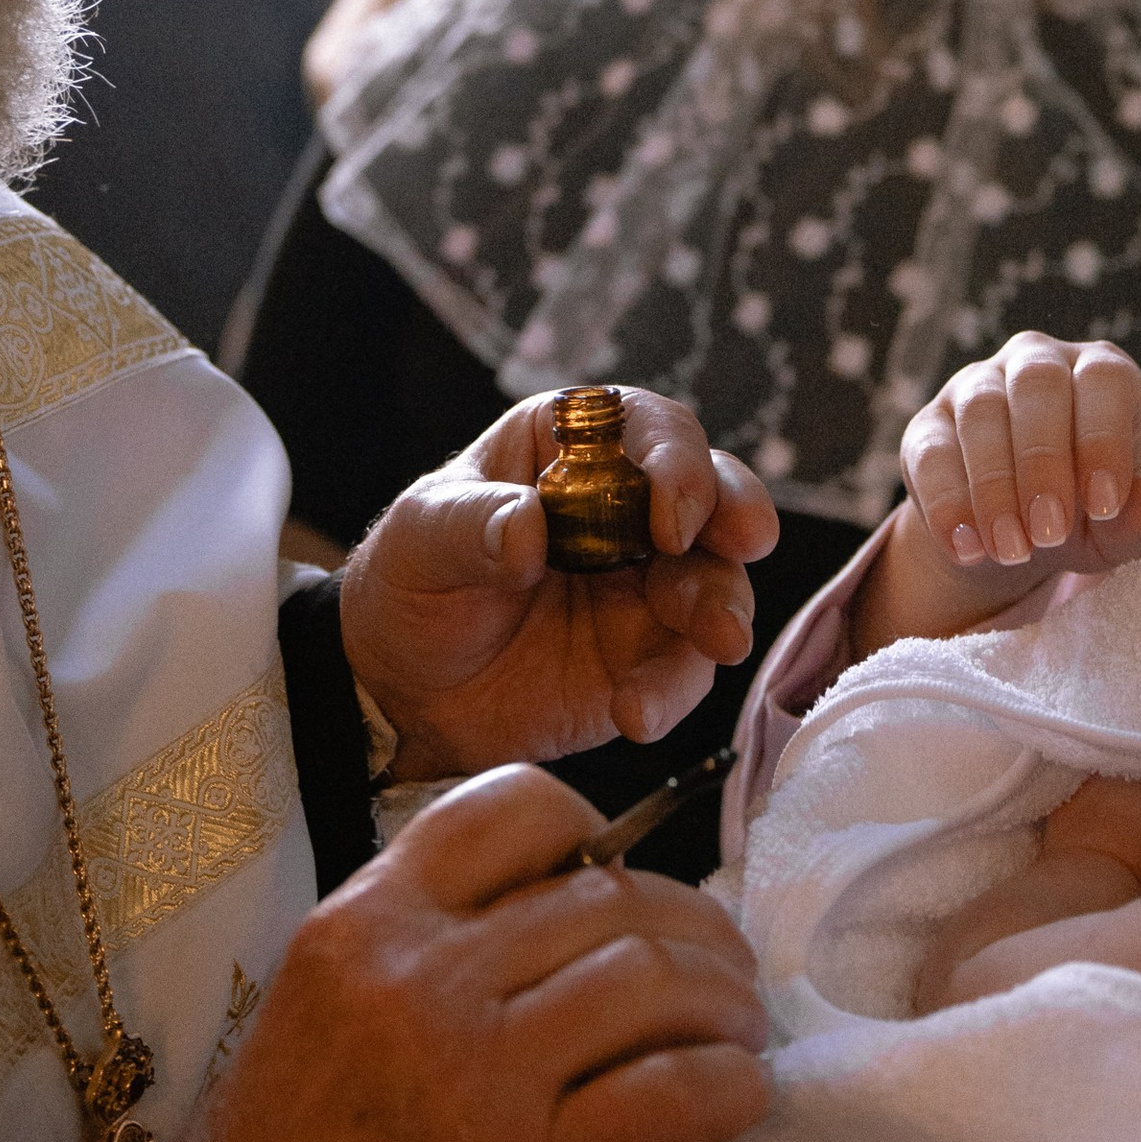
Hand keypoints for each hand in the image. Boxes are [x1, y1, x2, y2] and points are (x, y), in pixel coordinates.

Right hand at [167, 766, 770, 1141]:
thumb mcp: (326, 1002)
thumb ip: (433, 944)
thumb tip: (582, 918)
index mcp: (367, 922)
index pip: (514, 808)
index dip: (600, 831)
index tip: (627, 877)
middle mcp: (424, 976)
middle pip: (608, 898)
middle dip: (691, 926)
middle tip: (721, 965)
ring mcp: (481, 1074)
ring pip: (652, 980)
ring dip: (724, 1000)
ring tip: (741, 1026)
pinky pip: (670, 1094)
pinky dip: (729, 1085)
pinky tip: (742, 1095)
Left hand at [339, 389, 777, 777]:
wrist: (400, 691)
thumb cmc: (412, 582)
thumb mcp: (421, 538)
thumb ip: (471, 525)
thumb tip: (527, 528)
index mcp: (576, 449)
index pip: (649, 429)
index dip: (676, 460)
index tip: (670, 513)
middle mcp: (630, 510)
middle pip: (713, 494)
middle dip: (738, 514)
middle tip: (741, 544)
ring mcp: (647, 587)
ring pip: (718, 581)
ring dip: (725, 605)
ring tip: (718, 642)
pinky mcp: (649, 661)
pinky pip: (683, 671)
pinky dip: (672, 691)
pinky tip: (635, 712)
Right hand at [856, 334, 1140, 653]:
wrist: (1012, 537)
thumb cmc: (1081, 516)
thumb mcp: (1115, 530)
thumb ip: (1138, 521)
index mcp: (1099, 373)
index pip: (1103, 382)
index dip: (1103, 440)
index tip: (1103, 506)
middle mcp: (1038, 363)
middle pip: (1037, 385)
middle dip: (1043, 463)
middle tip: (1049, 534)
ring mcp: (977, 385)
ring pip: (981, 412)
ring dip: (995, 488)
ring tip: (1011, 550)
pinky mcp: (929, 424)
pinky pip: (932, 451)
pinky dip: (948, 502)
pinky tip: (967, 549)